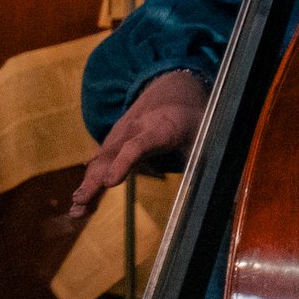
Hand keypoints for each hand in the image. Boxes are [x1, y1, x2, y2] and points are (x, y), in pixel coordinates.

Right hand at [68, 69, 206, 216]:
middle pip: (110, 155)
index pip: (137, 146)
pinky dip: (90, 181)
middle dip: (94, 180)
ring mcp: (121, 134)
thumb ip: (205, 163)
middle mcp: (134, 129)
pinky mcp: (115, 141)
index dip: (123, 164)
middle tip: (80, 203)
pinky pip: (100, 161)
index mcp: (160, 128)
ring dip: (87, 184)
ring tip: (76, 209)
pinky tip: (82, 201)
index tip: (110, 183)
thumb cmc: (193, 117)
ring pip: (100, 159)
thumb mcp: (206, 136)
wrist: (173, 89)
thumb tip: (222, 198)